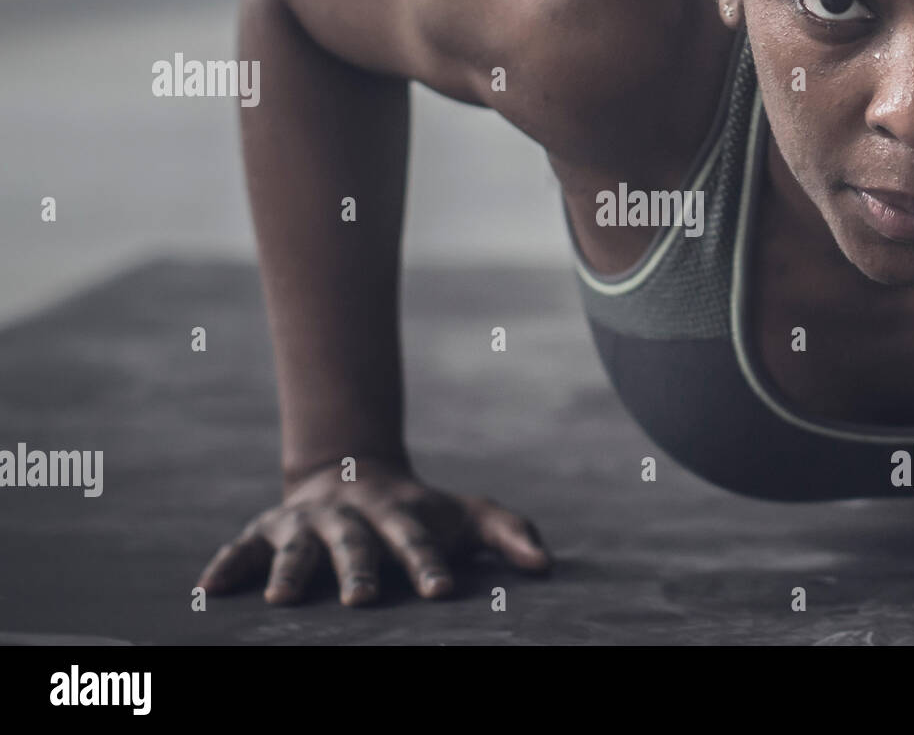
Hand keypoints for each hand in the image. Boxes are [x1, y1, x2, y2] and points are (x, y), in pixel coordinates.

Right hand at [196, 457, 549, 605]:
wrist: (353, 471)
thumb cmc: (421, 511)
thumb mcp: (467, 515)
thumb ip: (508, 534)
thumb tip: (547, 566)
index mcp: (400, 515)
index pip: (418, 541)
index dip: (430, 565)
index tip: (443, 592)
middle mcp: (351, 516)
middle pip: (356, 544)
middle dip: (358, 570)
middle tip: (362, 601)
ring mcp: (307, 521)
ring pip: (297, 544)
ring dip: (288, 569)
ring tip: (278, 601)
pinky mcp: (269, 528)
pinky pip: (243, 546)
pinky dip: (226, 565)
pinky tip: (207, 590)